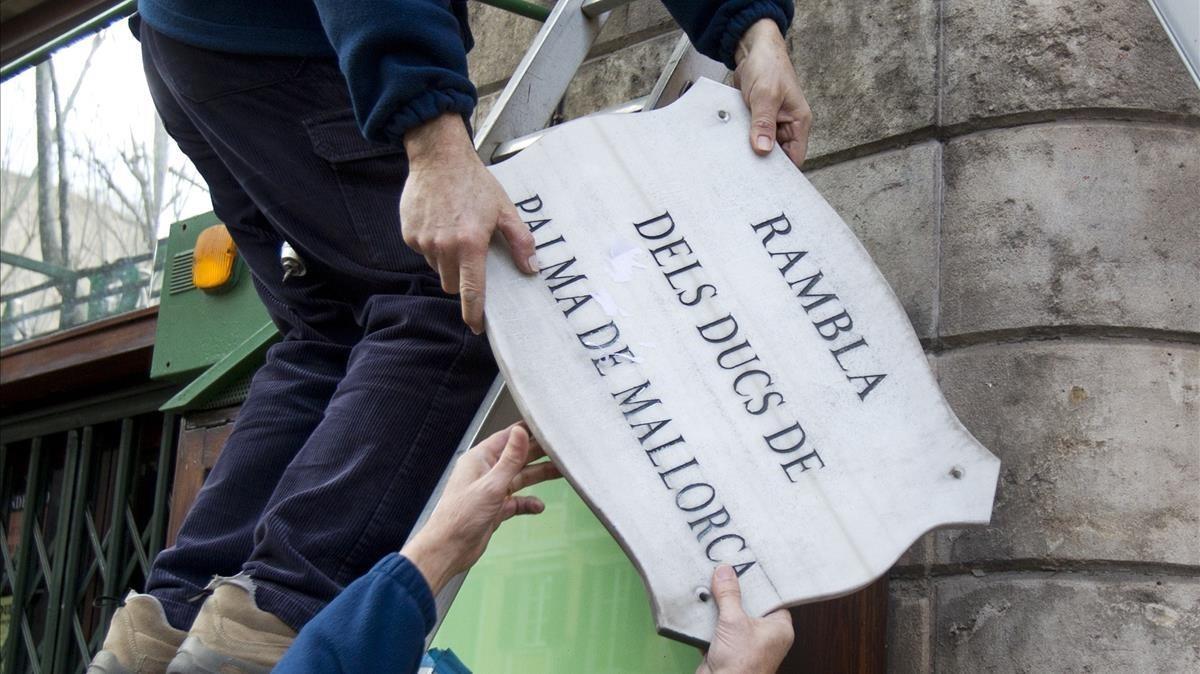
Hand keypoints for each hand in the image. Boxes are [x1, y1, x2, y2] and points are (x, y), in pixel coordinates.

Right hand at [400, 113, 537, 332]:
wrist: (439, 158)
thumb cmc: (475, 183)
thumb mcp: (504, 209)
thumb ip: (520, 240)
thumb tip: (531, 268)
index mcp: (470, 244)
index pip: (471, 291)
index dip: (474, 313)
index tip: (477, 326)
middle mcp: (444, 247)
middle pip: (452, 284)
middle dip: (462, 278)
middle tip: (471, 255)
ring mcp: (423, 241)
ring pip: (437, 269)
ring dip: (447, 261)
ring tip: (455, 232)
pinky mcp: (409, 234)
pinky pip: (423, 252)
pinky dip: (433, 246)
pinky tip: (441, 224)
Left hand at [400, 423, 560, 593]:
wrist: (448, 550)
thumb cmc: (461, 516)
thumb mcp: (491, 485)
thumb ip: (509, 459)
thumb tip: (520, 432)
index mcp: (480, 459)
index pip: (507, 437)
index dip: (527, 432)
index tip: (547, 428)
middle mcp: (486, 472)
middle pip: (517, 457)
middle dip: (539, 454)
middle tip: (561, 450)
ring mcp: (491, 491)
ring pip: (520, 478)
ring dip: (538, 476)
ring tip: (560, 472)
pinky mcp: (496, 509)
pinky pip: (517, 501)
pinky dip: (528, 503)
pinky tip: (539, 506)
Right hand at [696, 566, 794, 673]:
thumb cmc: (742, 665)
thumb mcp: (734, 621)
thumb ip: (729, 594)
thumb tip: (725, 572)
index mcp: (778, 627)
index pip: (772, 597)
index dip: (759, 581)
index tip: (747, 564)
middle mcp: (764, 635)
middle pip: (749, 604)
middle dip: (734, 591)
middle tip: (724, 570)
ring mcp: (744, 642)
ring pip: (731, 615)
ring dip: (718, 604)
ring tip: (709, 582)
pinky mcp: (726, 648)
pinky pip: (718, 627)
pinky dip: (708, 618)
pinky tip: (700, 603)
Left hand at [733, 19, 812, 167]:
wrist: (753, 49)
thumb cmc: (769, 65)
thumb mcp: (766, 95)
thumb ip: (764, 123)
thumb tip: (763, 149)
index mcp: (798, 122)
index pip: (795, 158)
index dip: (783, 172)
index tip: (767, 183)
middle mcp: (786, 126)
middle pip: (777, 156)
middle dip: (763, 164)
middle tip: (747, 175)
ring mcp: (770, 124)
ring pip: (761, 147)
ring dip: (750, 151)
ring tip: (738, 162)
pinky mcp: (756, 120)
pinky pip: (750, 137)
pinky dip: (741, 141)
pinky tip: (732, 147)